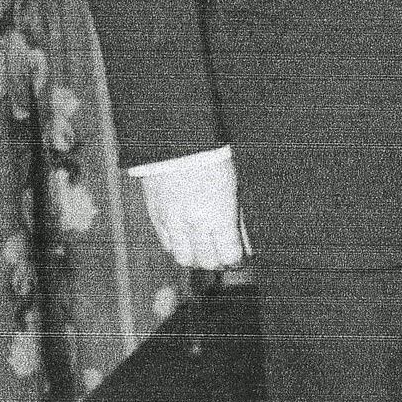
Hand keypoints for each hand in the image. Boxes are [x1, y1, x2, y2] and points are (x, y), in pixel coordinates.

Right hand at [137, 152, 249, 269]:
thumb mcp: (234, 189)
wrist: (176, 139)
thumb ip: (238, 221)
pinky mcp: (156, 216)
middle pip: (207, 262)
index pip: (229, 256)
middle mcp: (194, 223)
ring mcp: (172, 221)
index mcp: (218, 215)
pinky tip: (188, 239)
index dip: (237, 260)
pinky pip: (167, 245)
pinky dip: (179, 248)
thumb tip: (245, 248)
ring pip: (184, 259)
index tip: (240, 256)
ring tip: (205, 249)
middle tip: (224, 254)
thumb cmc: (213, 160)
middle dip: (219, 262)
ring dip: (197, 259)